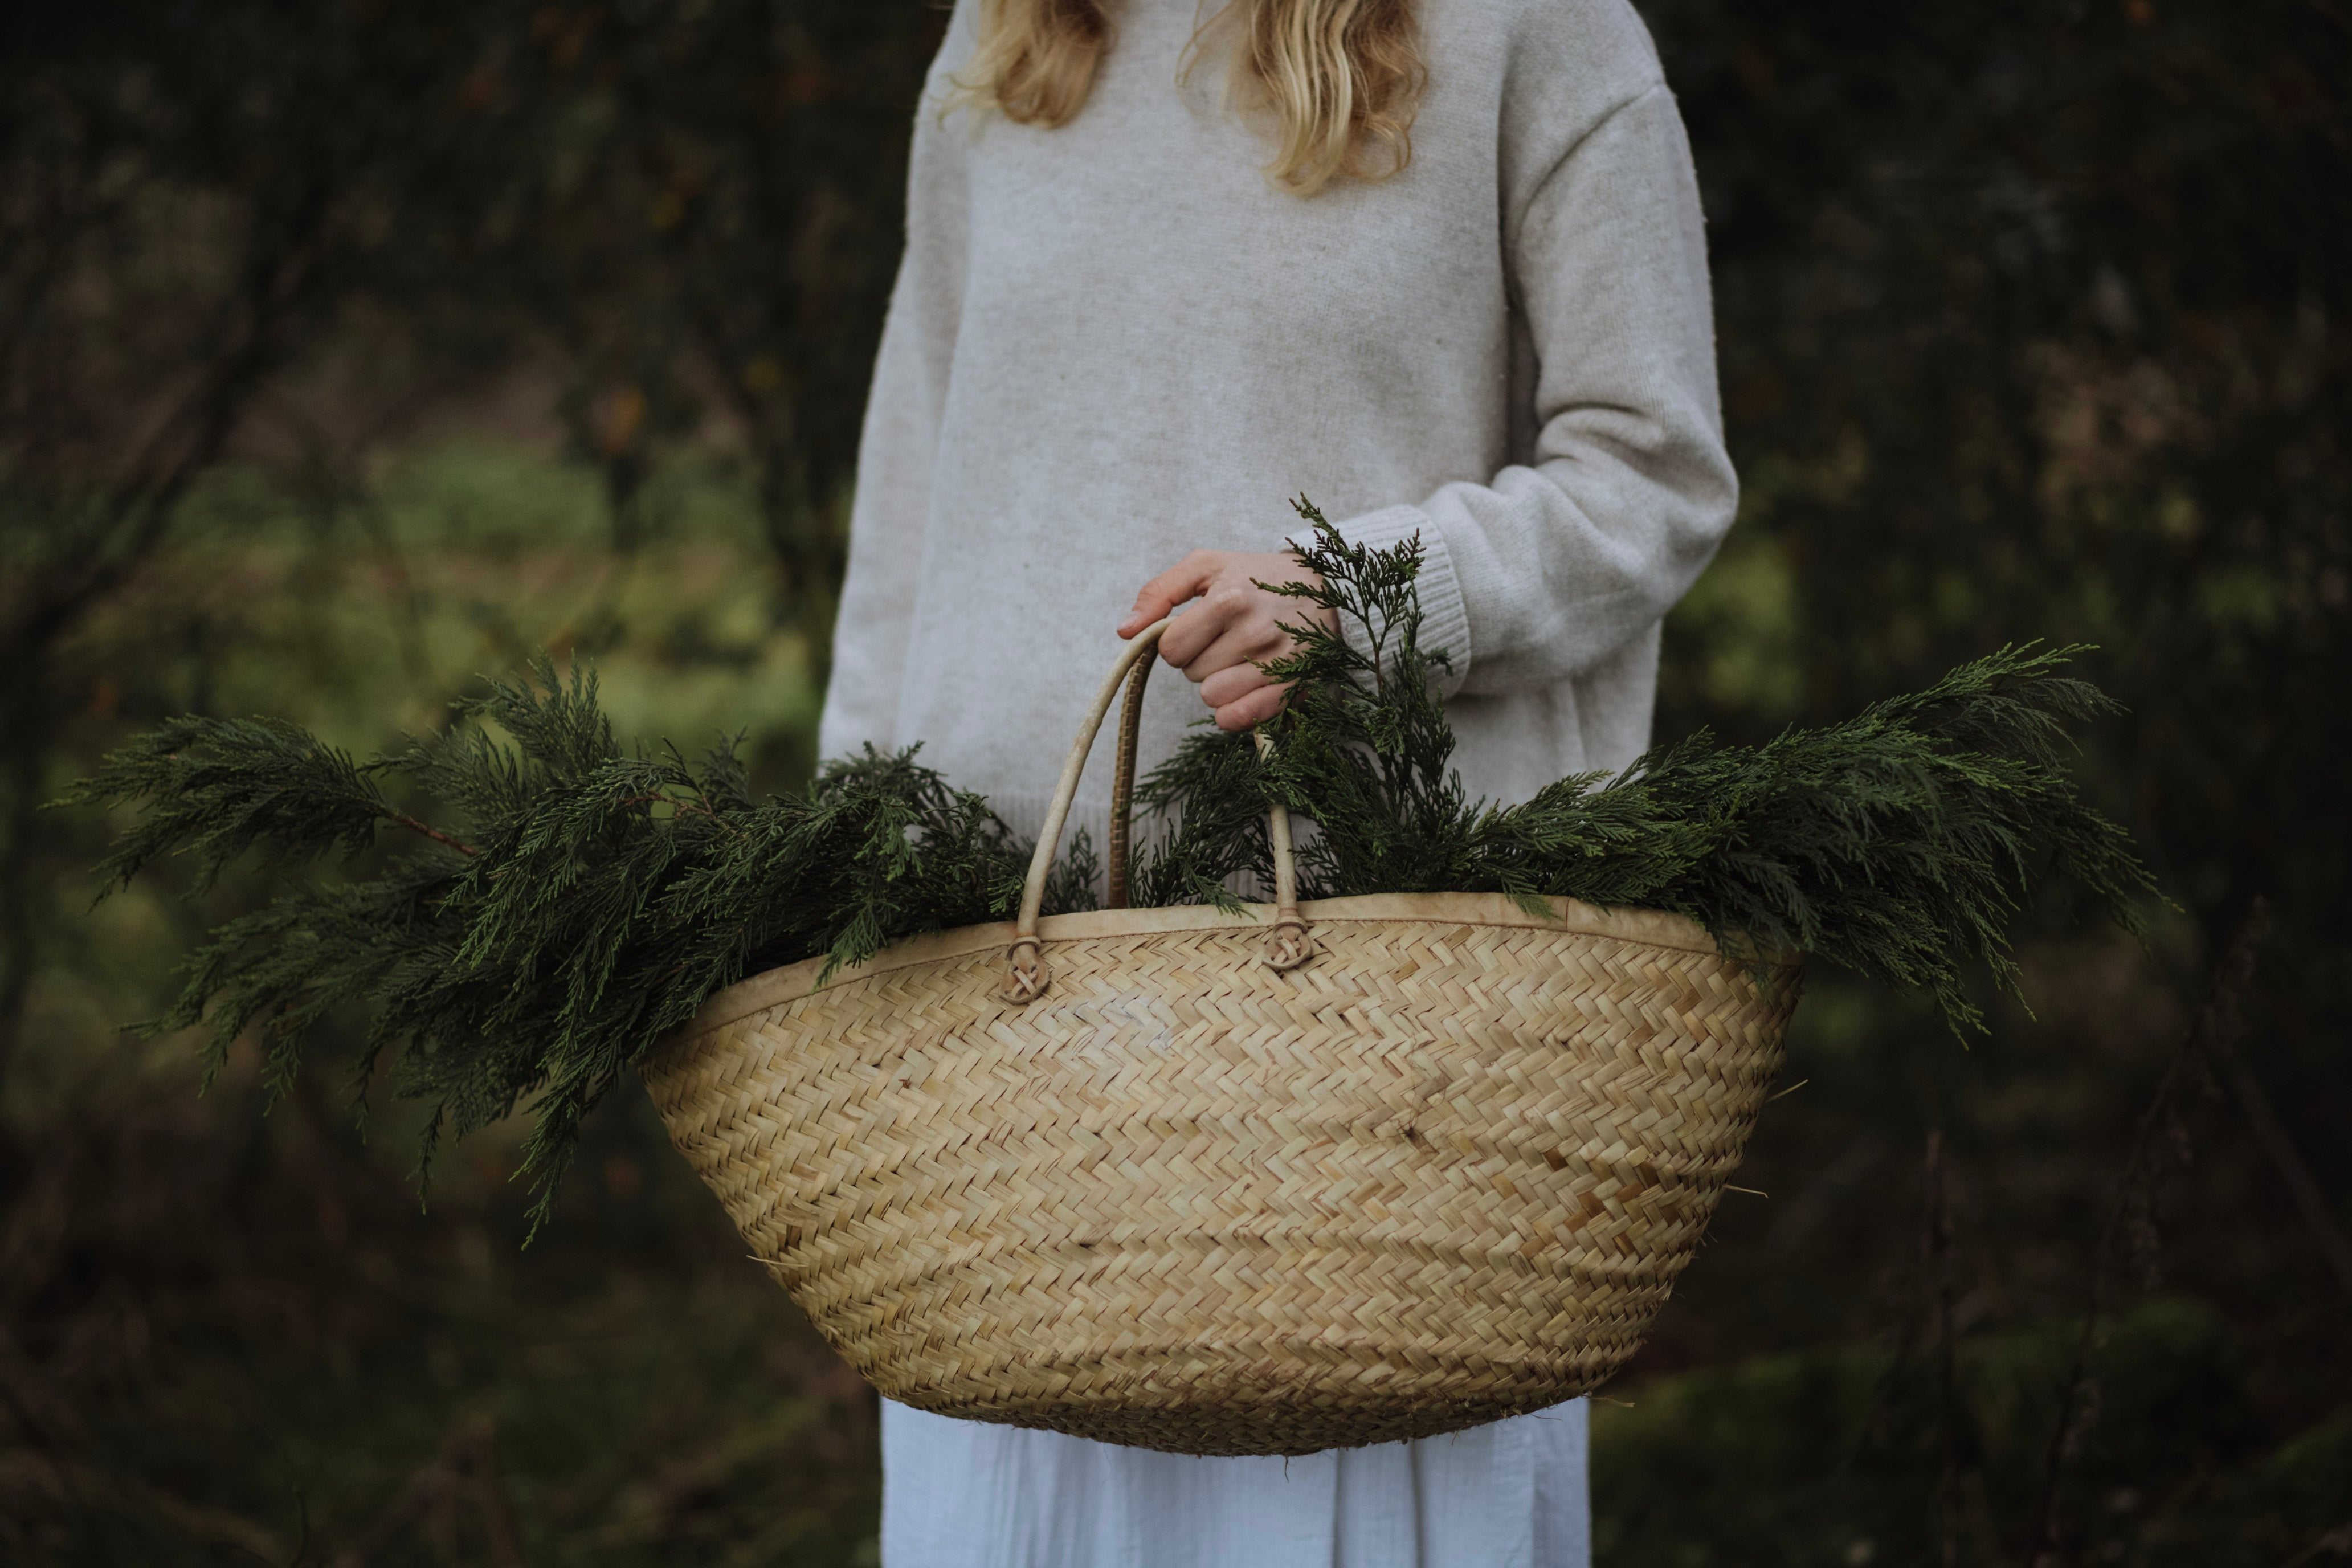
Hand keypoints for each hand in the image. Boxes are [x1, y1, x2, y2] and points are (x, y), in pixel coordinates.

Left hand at [1118, 550, 1338, 730]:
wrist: (1324, 586)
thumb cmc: (1255, 576)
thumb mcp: (1206, 566)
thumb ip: (1159, 591)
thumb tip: (1126, 630)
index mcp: (1228, 598)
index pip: (1171, 649)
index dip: (1177, 644)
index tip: (1197, 631)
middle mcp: (1255, 631)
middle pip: (1193, 675)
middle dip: (1201, 660)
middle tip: (1227, 639)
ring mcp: (1278, 662)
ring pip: (1214, 699)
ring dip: (1219, 685)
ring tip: (1241, 659)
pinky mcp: (1296, 686)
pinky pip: (1242, 718)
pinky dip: (1236, 712)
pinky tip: (1246, 690)